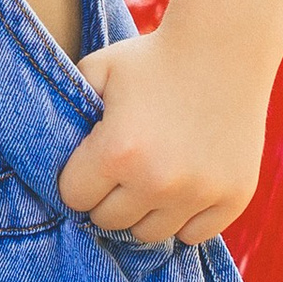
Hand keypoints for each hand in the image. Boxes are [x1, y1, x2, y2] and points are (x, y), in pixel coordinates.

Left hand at [57, 29, 264, 246]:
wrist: (224, 47)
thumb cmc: (152, 58)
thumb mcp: (97, 71)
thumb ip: (67, 111)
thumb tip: (48, 149)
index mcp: (116, 153)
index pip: (75, 199)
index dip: (78, 179)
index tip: (90, 162)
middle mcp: (157, 181)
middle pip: (111, 222)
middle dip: (108, 198)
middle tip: (120, 170)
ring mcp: (200, 193)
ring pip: (151, 234)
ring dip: (144, 212)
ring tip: (149, 177)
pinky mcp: (234, 196)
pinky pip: (194, 234)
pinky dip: (184, 218)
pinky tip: (181, 187)